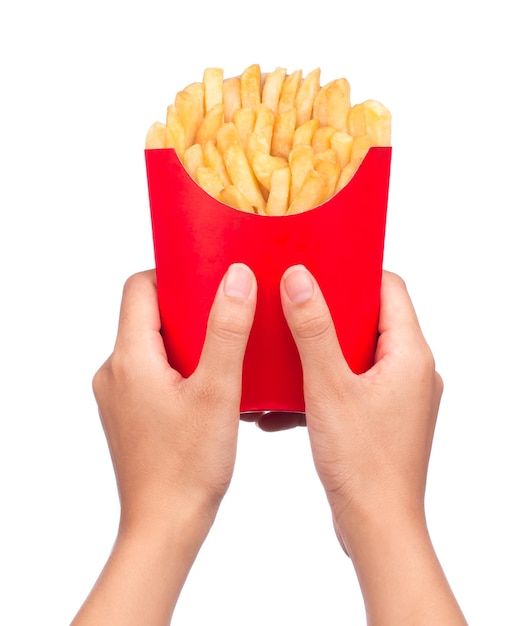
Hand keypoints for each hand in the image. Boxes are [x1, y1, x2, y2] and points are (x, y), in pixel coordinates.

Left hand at [72, 263, 256, 624]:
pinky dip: (177, 367)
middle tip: (225, 314)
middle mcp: (114, 372)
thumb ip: (227, 329)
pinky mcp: (128, 414)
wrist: (164, 525)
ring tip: (222, 351)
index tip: (208, 279)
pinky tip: (208, 385)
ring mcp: (118, 395)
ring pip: (149, 345)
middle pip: (145, 316)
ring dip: (184, 341)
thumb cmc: (189, 466)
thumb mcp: (218, 390)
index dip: (173, 276)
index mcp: (129, 358)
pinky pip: (149, 372)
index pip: (139, 288)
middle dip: (186, 309)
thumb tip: (236, 277)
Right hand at [280, 265, 466, 624]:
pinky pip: (351, 386)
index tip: (319, 268)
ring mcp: (399, 396)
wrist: (376, 527)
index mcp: (410, 355)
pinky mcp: (383, 417)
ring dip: (319, 354)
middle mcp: (412, 371)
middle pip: (371, 319)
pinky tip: (284, 404)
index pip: (390, 289)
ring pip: (356, 355)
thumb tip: (300, 279)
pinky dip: (321, 387)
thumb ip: (313, 329)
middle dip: (329, 314)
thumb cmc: (363, 464)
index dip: (355, 273)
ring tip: (284, 355)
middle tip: (292, 306)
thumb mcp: (328, 387)